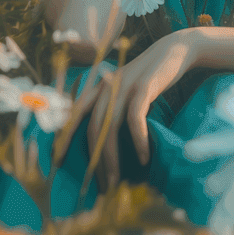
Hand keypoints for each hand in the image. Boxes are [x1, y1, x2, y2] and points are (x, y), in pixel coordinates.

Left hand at [63, 30, 199, 191]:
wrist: (175, 49)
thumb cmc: (150, 76)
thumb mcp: (126, 88)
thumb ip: (113, 106)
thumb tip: (107, 142)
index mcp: (98, 87)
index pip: (74, 114)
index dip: (64, 137)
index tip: (58, 162)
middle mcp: (106, 85)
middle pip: (91, 127)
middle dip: (94, 159)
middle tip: (99, 185)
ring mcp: (124, 85)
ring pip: (110, 126)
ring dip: (111, 157)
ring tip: (116, 181)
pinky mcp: (144, 86)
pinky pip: (135, 118)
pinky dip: (138, 140)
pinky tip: (143, 158)